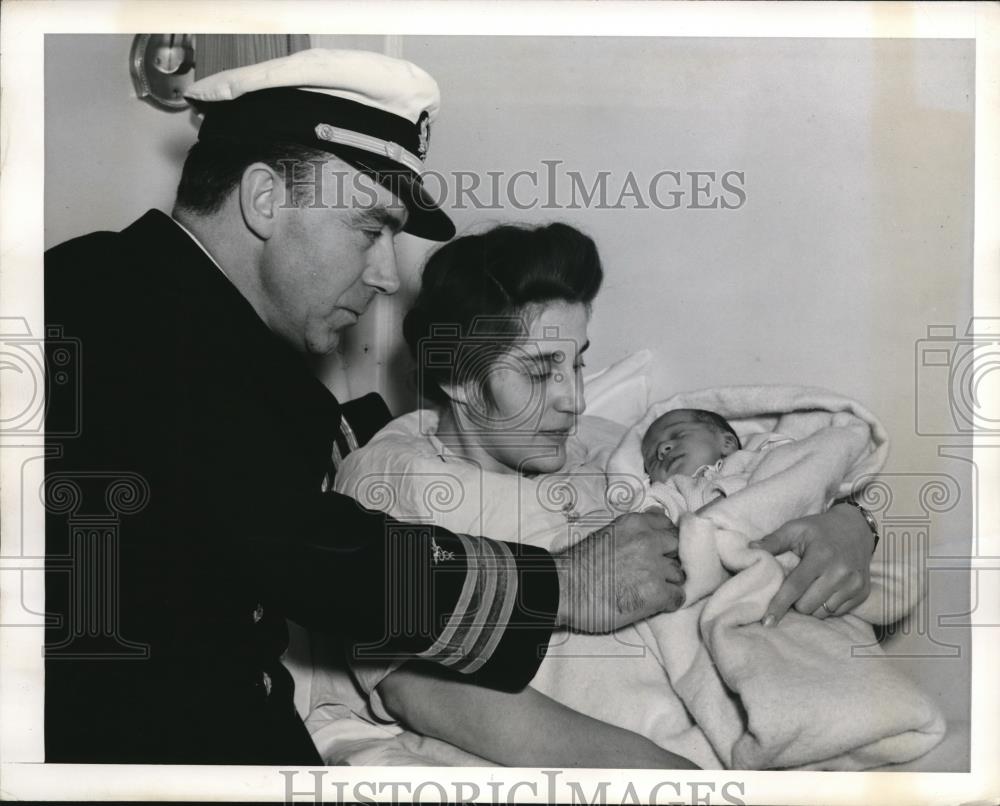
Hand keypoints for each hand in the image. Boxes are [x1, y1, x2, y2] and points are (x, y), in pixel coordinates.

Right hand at [552, 510, 685, 632]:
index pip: (669, 527)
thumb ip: (636, 527)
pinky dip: (669, 602)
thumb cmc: (579, 564)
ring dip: (669, 583)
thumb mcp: (608, 532)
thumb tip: (658, 513)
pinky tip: (653, 604)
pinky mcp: (656, 593)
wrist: (563, 589)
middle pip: (679, 549)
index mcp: (636, 524)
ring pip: (680, 574)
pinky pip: (678, 597)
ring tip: (651, 591)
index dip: (665, 542)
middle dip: (671, 560)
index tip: (658, 552)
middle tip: (656, 573)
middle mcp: (649, 541)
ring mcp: (655, 567)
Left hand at [749, 503, 873, 625]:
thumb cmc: (820, 529)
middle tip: (796, 587)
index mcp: (821, 556)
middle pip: (807, 605)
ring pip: (822, 612)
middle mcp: (840, 572)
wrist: (856, 528)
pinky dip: (827, 606)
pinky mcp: (862, 593)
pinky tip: (825, 590)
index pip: (795, 587)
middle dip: (796, 602)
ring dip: (811, 605)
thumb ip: (773, 541)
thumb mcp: (795, 528)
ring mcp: (854, 584)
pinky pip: (838, 612)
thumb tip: (750, 549)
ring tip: (811, 588)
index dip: (779, 605)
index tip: (767, 621)